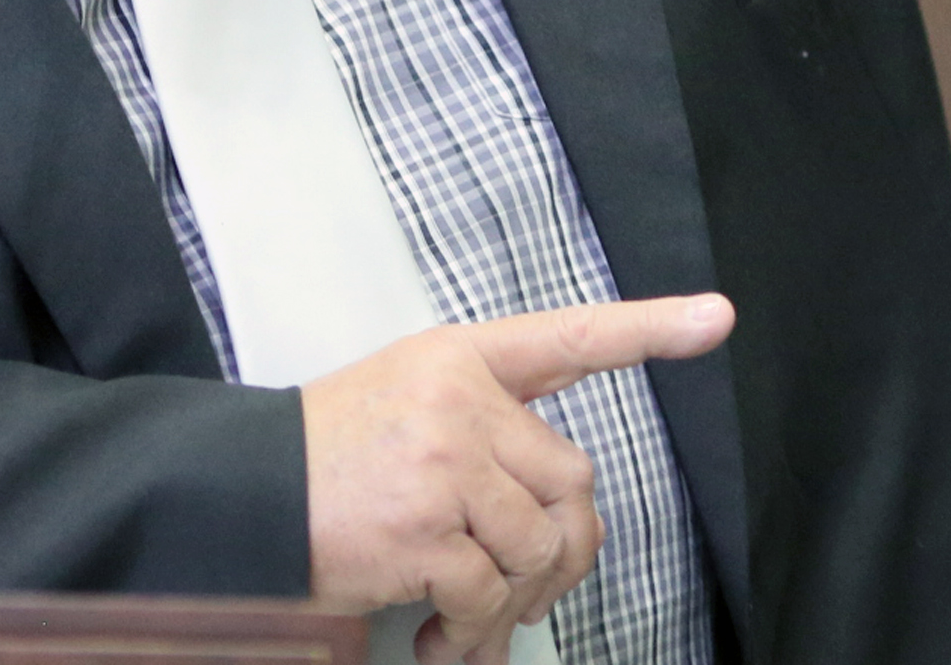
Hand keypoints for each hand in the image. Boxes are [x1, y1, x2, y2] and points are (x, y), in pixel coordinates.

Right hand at [302, 292, 735, 664]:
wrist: (235, 496)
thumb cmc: (325, 462)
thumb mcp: (407, 405)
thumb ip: (487, 434)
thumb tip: (559, 526)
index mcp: (462, 358)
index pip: (571, 336)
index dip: (650, 329)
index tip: (715, 318)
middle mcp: (461, 398)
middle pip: (572, 482)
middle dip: (556, 555)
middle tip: (515, 595)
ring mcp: (445, 458)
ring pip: (540, 543)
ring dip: (510, 602)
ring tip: (462, 620)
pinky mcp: (425, 524)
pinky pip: (490, 590)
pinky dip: (472, 631)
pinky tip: (438, 635)